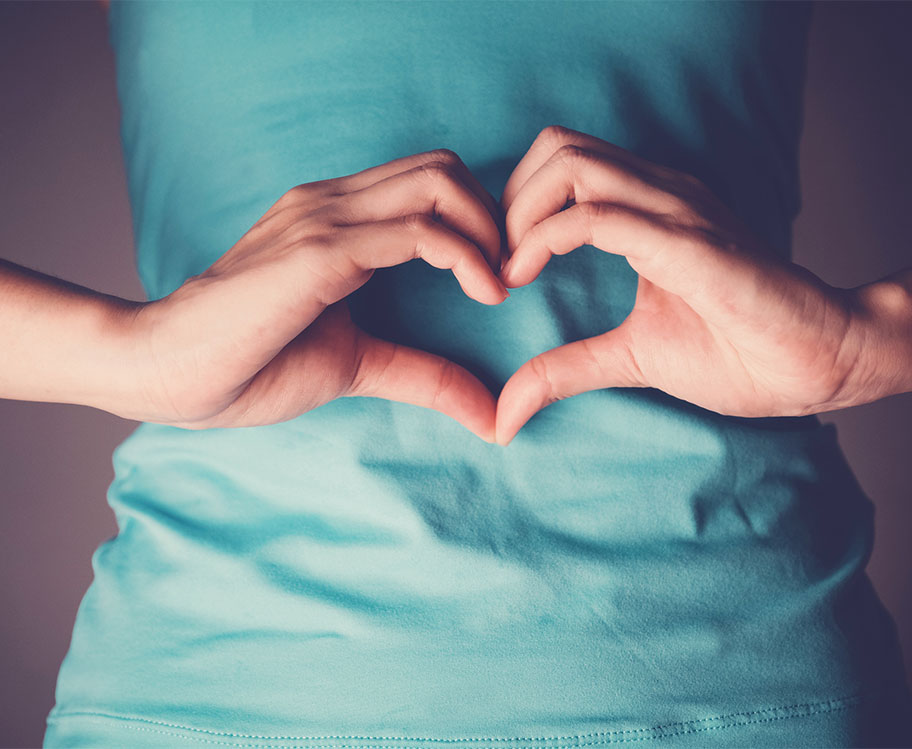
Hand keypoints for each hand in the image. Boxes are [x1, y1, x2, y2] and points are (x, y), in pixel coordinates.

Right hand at [128, 148, 508, 439]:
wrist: (166, 371)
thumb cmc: (249, 364)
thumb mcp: (356, 364)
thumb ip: (423, 375)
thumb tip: (489, 415)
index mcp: (337, 219)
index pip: (430, 180)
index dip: (479, 219)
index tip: (500, 276)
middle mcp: (333, 203)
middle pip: (445, 167)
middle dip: (495, 216)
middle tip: (509, 274)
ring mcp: (325, 220)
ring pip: (439, 184)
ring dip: (489, 230)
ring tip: (499, 285)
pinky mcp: (321, 252)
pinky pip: (418, 231)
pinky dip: (466, 255)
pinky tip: (485, 294)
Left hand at [495, 126, 866, 444]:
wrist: (819, 362)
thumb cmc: (739, 352)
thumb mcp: (630, 357)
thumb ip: (565, 370)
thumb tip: (505, 414)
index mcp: (650, 207)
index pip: (562, 162)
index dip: (515, 205)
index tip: (501, 267)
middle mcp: (660, 193)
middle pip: (557, 146)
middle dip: (508, 199)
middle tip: (498, 261)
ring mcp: (676, 210)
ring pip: (571, 164)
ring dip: (520, 212)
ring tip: (510, 269)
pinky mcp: (688, 242)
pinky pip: (599, 215)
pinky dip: (545, 238)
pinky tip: (525, 276)